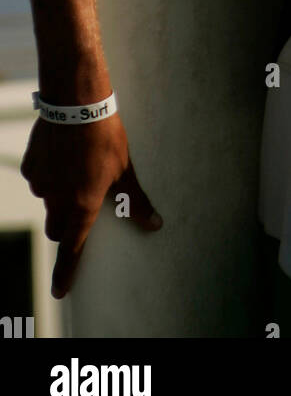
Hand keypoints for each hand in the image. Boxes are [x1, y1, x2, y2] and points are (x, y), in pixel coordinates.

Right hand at [20, 113, 162, 297]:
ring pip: (47, 201)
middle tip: (82, 204)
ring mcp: (41, 184)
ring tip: (76, 168)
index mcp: (81, 207)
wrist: (76, 104)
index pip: (72, 250)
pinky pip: (39, 178)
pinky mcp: (31, 166)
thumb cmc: (105, 137)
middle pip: (56, 228)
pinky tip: (63, 154)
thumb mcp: (125, 170)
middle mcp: (57, 200)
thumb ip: (135, 201)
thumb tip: (154, 224)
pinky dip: (49, 174)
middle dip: (65, 225)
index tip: (60, 291)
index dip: (66, 272)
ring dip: (58, 195)